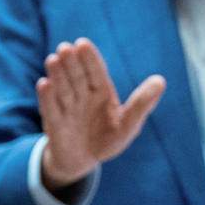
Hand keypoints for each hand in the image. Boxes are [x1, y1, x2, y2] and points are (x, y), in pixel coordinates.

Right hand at [35, 38, 165, 189]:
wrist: (83, 160)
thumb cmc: (108, 139)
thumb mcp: (129, 124)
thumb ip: (142, 104)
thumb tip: (161, 81)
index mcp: (101, 91)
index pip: (96, 71)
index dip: (89, 58)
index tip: (82, 44)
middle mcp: (82, 95)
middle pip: (76, 76)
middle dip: (71, 63)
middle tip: (65, 48)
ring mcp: (67, 108)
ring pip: (62, 88)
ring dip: (57, 75)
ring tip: (53, 60)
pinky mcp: (54, 124)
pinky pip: (50, 109)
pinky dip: (47, 97)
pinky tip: (44, 84)